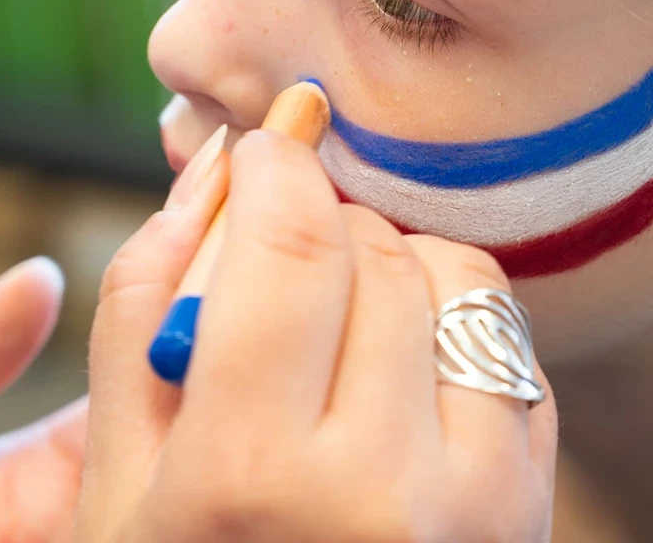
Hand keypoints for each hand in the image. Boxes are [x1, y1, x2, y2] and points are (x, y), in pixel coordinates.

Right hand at [76, 129, 557, 542]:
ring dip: (397, 264)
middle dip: (321, 224)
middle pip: (374, 251)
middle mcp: (382, 489)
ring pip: (458, 278)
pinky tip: (402, 372)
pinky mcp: (531, 504)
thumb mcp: (121, 475)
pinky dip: (453, 322)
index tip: (266, 149)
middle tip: (282, 260)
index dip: (276, 166)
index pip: (294, 242)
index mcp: (251, 478)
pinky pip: (508, 342)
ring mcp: (476, 503)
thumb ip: (148, 299)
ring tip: (343, 322)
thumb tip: (219, 160)